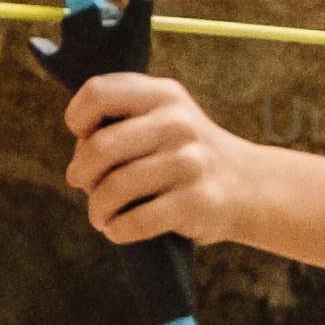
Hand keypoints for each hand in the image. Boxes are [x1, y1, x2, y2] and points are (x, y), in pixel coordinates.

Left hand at [60, 68, 261, 252]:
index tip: (83, 138)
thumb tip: (78, 163)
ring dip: (97, 209)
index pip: (97, 94)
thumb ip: (119, 120)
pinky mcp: (196, 201)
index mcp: (163, 94)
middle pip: (98, 148)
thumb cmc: (185, 153)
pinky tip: (118, 228)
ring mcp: (189, 162)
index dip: (77, 119)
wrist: (247, 184)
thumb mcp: (163, 116)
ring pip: (113, 189)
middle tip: (87, 186)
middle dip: (82, 174)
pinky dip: (117, 229)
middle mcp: (177, 122)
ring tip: (101, 215)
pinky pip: (135, 221)